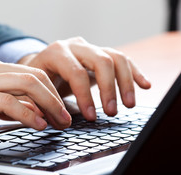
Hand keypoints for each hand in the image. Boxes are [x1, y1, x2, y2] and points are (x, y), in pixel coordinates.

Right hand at [0, 57, 70, 136]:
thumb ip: (3, 106)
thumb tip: (29, 114)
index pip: (33, 75)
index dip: (53, 94)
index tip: (62, 112)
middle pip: (36, 76)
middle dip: (57, 98)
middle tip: (67, 119)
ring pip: (27, 84)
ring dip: (49, 104)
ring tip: (60, 122)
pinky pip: (6, 101)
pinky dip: (26, 112)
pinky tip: (38, 124)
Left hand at [18, 37, 150, 120]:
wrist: (39, 64)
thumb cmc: (37, 80)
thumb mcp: (35, 89)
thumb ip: (45, 104)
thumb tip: (59, 122)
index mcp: (56, 53)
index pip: (76, 72)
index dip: (85, 96)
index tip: (91, 117)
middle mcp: (75, 46)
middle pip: (101, 61)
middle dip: (109, 89)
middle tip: (111, 112)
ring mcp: (90, 48)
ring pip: (116, 58)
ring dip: (126, 82)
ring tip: (129, 104)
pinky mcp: (101, 53)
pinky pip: (122, 60)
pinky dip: (134, 73)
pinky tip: (145, 85)